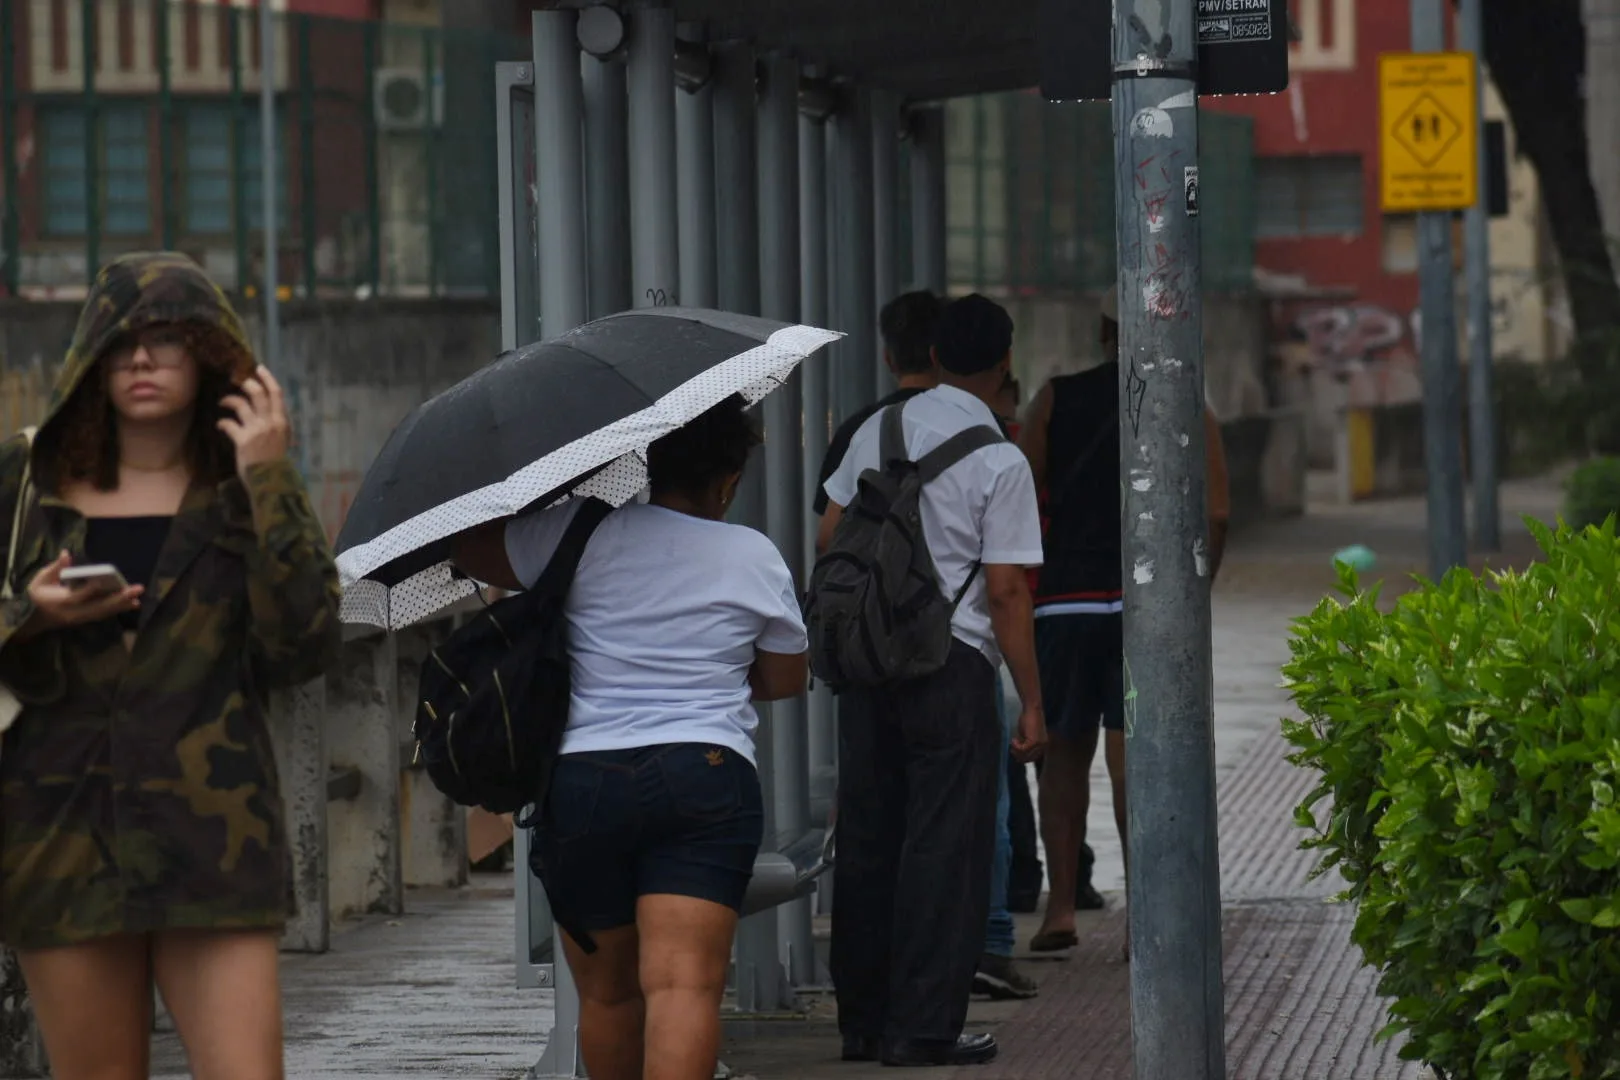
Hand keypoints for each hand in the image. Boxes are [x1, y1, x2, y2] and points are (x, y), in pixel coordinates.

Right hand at [21, 552, 143, 634]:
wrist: (33, 618)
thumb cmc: (38, 594)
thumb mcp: (41, 579)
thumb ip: (55, 568)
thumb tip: (66, 553)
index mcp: (59, 601)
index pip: (76, 596)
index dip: (89, 590)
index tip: (102, 581)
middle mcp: (72, 612)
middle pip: (97, 607)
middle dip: (118, 598)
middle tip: (136, 589)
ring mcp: (79, 618)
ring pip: (103, 612)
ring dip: (121, 605)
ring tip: (137, 599)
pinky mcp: (84, 620)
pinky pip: (103, 614)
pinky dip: (117, 609)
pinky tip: (131, 604)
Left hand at [219, 365, 290, 479]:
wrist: (271, 481)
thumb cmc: (277, 462)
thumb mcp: (283, 441)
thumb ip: (278, 427)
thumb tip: (273, 416)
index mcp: (282, 422)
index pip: (276, 394)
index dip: (267, 379)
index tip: (258, 368)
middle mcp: (270, 422)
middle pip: (257, 394)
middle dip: (246, 384)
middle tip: (238, 382)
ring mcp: (256, 430)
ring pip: (241, 405)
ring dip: (229, 400)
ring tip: (223, 402)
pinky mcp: (243, 440)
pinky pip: (229, 424)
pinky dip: (222, 423)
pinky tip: (220, 425)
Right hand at [1011, 704, 1047, 763]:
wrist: (1032, 709)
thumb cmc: (1028, 719)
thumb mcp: (1027, 734)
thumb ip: (1026, 743)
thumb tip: (1019, 753)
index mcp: (1043, 745)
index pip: (1034, 758)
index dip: (1023, 757)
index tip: (1015, 753)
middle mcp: (1043, 746)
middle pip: (1030, 758)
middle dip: (1019, 755)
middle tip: (1012, 750)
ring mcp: (1039, 744)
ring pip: (1026, 755)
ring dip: (1017, 750)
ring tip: (1012, 744)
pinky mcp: (1034, 741)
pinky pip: (1023, 749)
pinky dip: (1016, 746)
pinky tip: (1014, 740)